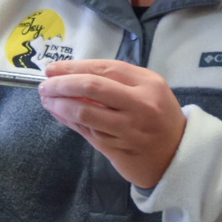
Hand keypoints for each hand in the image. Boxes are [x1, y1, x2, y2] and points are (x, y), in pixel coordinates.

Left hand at [37, 58, 186, 189]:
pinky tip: (58, 114)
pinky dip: (68, 121)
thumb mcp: (149, 90)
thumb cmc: (159, 116)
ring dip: (59, 105)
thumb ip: (117, 82)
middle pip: (92, 88)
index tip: (53, 68)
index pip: (104, 69)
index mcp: (148, 84)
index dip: (74, 67)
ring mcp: (128, 130)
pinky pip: (86, 132)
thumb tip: (72, 75)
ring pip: (84, 114)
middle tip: (44, 85)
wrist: (178, 154)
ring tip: (47, 99)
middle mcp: (139, 105)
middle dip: (62, 84)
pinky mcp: (118, 150)